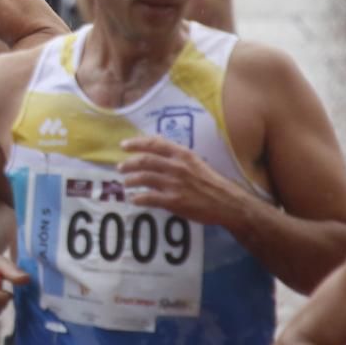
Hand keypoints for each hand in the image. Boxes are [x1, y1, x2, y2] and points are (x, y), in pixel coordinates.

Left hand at [118, 135, 243, 226]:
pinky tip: (133, 199)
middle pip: (145, 161)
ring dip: (131, 180)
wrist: (225, 201)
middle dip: (129, 163)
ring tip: (125, 183)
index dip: (136, 143)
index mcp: (182, 154)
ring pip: (144, 178)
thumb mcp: (195, 161)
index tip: (124, 145)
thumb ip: (176, 154)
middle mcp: (177, 166)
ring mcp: (174, 184)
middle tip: (120, 167)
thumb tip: (156, 146)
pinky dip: (138, 198)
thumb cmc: (209, 181)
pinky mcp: (174, 201)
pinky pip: (149, 198)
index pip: (154, 144)